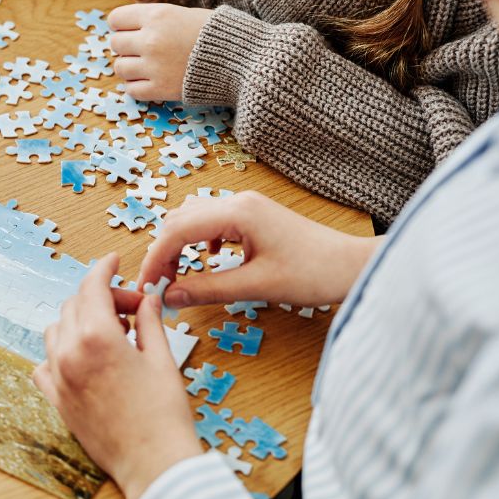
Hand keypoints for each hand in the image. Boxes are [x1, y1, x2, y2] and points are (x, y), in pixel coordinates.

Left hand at [34, 254, 199, 498]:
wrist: (154, 465)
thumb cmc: (164, 414)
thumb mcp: (161, 359)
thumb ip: (149, 322)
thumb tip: (146, 299)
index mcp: (97, 338)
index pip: (92, 287)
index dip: (104, 269)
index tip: (112, 261)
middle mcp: (69, 354)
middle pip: (74, 306)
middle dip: (101, 299)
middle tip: (132, 310)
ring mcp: (58, 379)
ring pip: (56, 331)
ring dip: (79, 323)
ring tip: (112, 335)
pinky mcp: (56, 401)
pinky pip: (44, 365)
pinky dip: (61, 354)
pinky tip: (86, 359)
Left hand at [107, 3, 212, 100]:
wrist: (240, 59)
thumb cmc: (214, 33)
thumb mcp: (183, 13)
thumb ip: (154, 19)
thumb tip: (128, 28)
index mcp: (156, 15)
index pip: (116, 19)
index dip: (122, 25)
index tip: (131, 30)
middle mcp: (150, 40)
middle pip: (116, 43)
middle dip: (126, 46)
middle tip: (142, 49)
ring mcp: (153, 66)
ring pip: (120, 67)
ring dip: (130, 67)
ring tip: (147, 66)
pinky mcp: (159, 89)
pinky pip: (131, 90)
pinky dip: (138, 86)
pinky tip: (151, 80)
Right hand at [138, 192, 381, 309]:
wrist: (352, 266)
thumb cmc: (313, 273)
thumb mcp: (256, 286)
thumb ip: (208, 289)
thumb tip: (169, 297)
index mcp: (237, 212)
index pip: (176, 230)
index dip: (155, 259)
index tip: (146, 287)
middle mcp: (237, 201)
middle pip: (179, 220)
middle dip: (162, 252)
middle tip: (158, 286)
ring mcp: (245, 206)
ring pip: (192, 218)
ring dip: (178, 244)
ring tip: (176, 275)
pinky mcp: (252, 216)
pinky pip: (210, 221)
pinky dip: (197, 241)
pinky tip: (207, 260)